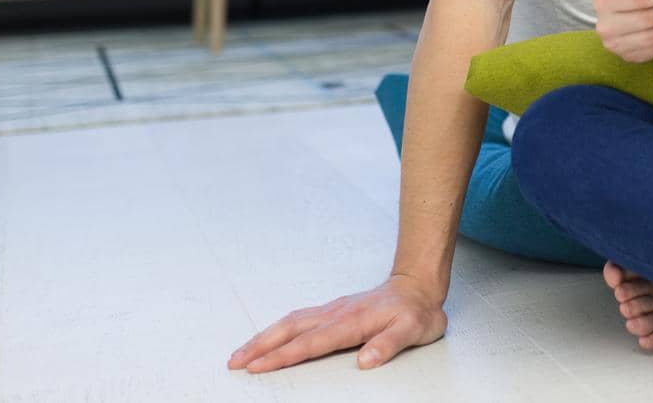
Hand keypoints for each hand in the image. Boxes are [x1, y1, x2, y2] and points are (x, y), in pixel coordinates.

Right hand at [227, 274, 446, 373]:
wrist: (418, 287)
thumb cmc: (416, 312)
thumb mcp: (413, 330)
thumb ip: (389, 345)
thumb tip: (366, 361)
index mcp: (352, 322)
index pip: (311, 343)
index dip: (283, 356)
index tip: (258, 366)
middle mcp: (336, 313)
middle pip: (290, 329)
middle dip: (260, 346)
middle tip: (234, 362)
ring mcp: (332, 310)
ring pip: (290, 322)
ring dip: (264, 337)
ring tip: (241, 353)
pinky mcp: (332, 310)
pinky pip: (298, 318)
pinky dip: (278, 329)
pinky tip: (269, 337)